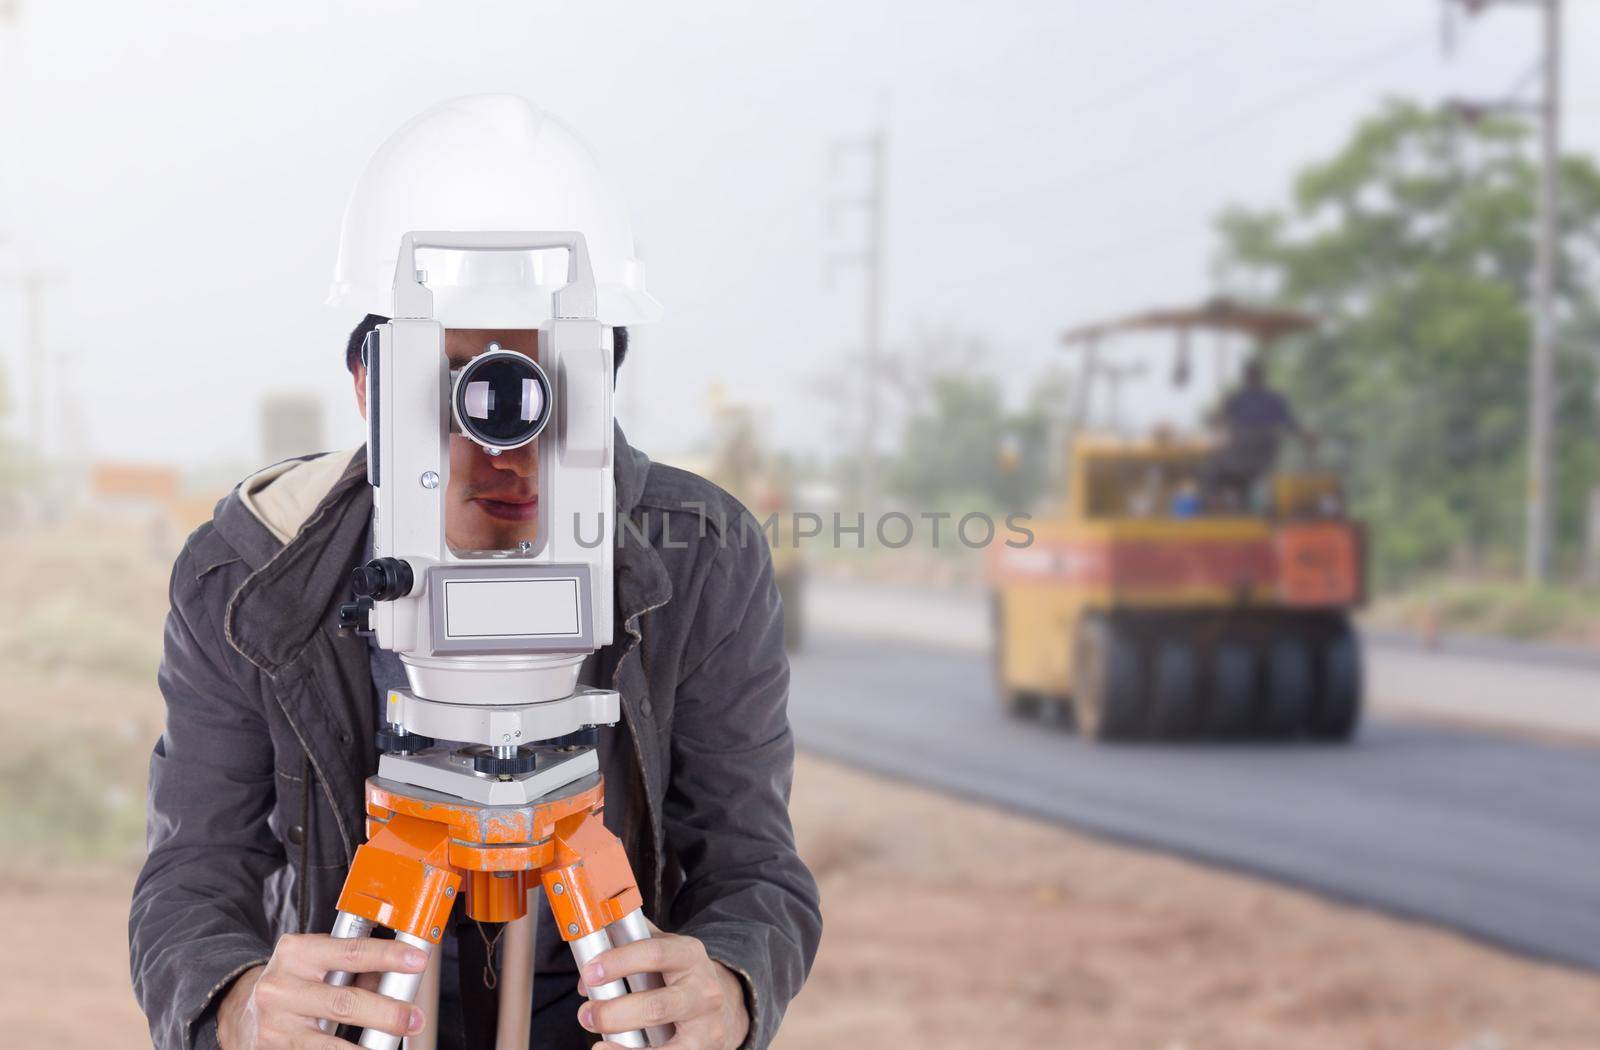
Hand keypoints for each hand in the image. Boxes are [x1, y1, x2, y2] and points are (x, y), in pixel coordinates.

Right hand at [216, 934, 428, 1048]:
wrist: (241, 1009)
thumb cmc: (292, 980)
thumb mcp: (315, 961)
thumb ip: (353, 966)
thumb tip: (395, 977)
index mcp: (296, 952)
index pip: (351, 951)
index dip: (388, 956)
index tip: (417, 961)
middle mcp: (281, 987)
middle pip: (345, 1002)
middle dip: (387, 1013)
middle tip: (414, 1019)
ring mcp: (275, 1023)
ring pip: (330, 1042)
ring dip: (368, 1049)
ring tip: (392, 1045)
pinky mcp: (272, 1049)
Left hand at [577, 930, 748, 1049]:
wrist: (724, 1007)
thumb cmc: (683, 979)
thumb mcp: (665, 953)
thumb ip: (628, 951)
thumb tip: (586, 978)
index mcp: (689, 955)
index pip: (654, 953)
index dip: (619, 962)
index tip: (590, 972)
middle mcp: (702, 988)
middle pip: (655, 1004)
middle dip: (613, 1012)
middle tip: (586, 1014)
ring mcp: (705, 1022)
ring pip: (662, 1037)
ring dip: (622, 1042)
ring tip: (598, 1043)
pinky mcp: (703, 1048)